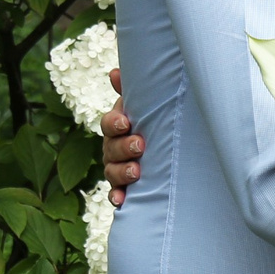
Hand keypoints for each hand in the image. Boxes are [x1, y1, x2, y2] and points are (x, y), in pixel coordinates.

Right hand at [101, 68, 141, 207]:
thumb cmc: (152, 123)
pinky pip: (116, 193)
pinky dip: (117, 196)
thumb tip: (115, 73)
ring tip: (136, 171)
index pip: (109, 124)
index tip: (126, 122)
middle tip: (140, 145)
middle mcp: (113, 148)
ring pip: (111, 171)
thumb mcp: (145, 106)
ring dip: (121, 171)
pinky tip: (121, 200)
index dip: (115, 123)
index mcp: (118, 127)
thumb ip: (131, 91)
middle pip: (110, 148)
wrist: (165, 151)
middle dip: (123, 147)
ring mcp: (117, 168)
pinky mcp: (123, 188)